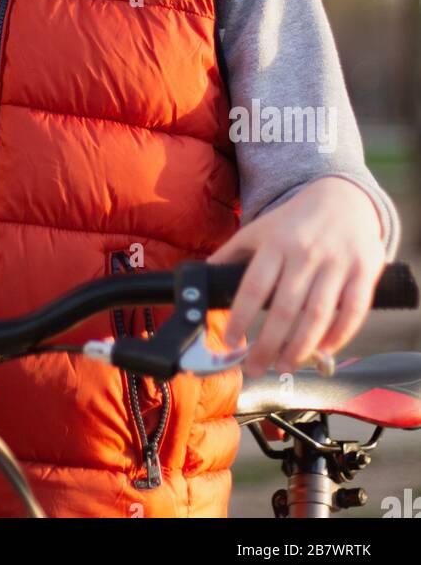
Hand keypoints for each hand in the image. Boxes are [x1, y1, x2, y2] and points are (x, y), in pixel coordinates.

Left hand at [207, 178, 385, 376]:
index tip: (230, 342)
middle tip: (255, 367)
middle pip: (284, 309)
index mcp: (276, 244)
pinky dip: (339, 336)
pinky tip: (322, 351)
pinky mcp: (364, 272)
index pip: (254, 287)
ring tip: (283, 366)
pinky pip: (352, 311)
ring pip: (317, 315)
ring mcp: (336, 264)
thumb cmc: (295, 222)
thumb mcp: (259, 229)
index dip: (240, 317)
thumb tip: (201, 277)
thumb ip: (231, 254)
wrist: (343, 197)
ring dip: (299, 348)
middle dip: (267, 345)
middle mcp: (305, 254)